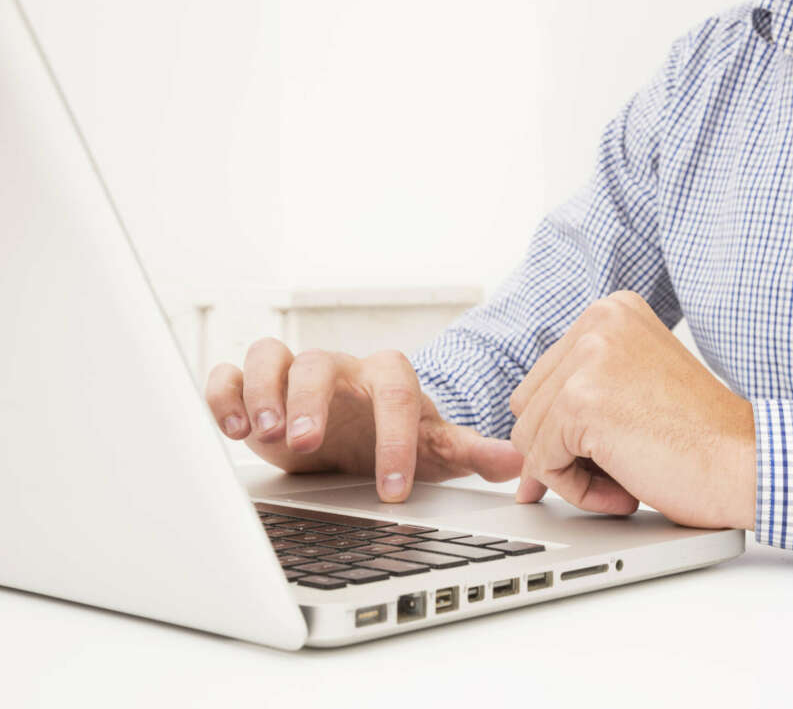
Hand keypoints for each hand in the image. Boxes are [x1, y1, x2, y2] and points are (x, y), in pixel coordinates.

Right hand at [204, 340, 523, 501]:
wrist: (356, 435)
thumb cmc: (393, 439)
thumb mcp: (434, 449)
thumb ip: (470, 452)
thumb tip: (516, 460)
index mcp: (388, 378)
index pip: (395, 392)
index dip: (394, 438)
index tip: (393, 490)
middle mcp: (339, 368)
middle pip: (321, 363)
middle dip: (310, 399)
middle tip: (304, 440)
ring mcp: (294, 373)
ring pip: (270, 355)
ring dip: (262, 390)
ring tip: (262, 432)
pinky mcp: (255, 388)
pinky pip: (230, 372)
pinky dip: (224, 392)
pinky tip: (231, 427)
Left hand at [508, 292, 755, 528]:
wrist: (749, 464)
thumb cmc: (706, 438)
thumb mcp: (638, 386)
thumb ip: (587, 391)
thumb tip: (521, 443)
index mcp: (613, 312)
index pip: (546, 378)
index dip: (570, 429)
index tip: (612, 450)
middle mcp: (598, 322)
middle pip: (529, 403)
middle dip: (565, 449)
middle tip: (621, 471)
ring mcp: (588, 358)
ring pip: (529, 434)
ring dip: (571, 472)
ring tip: (627, 480)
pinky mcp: (579, 401)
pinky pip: (541, 461)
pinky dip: (576, 490)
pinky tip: (625, 491)